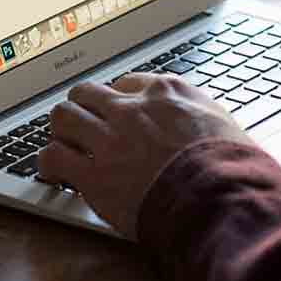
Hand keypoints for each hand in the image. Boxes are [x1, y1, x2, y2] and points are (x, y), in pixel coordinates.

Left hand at [39, 74, 251, 237]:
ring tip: (63, 144)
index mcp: (165, 93)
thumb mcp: (225, 124)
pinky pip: (54, 157)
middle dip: (82, 108)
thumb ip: (202, 117)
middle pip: (87, 93)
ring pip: (63, 117)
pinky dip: (49, 164)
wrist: (219, 197)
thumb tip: (203, 125)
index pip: (128, 83)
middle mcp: (131, 109)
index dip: (119, 100)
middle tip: (83, 126)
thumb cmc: (231, 166)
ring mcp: (109, 139)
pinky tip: (53, 172)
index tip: (118, 113)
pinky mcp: (93, 174)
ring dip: (62, 131)